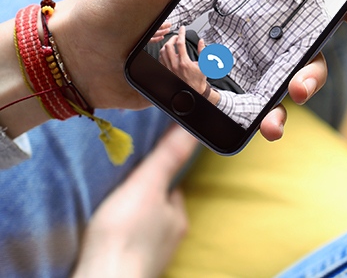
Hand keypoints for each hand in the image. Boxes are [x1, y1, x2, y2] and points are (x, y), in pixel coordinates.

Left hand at [47, 0, 346, 139]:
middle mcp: (244, 5)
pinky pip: (262, 93)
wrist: (87, 55)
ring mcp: (238, 45)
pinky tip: (270, 121)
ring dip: (309, 75)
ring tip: (297, 92)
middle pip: (310, 8)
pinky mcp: (227, 80)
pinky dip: (272, 110)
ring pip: (294, 57)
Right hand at [72, 125, 198, 277]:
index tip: (144, 171)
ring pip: (145, 229)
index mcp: (178, 218)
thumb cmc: (124, 232)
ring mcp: (151, 257)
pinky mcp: (131, 269)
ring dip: (133, 219)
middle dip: (144, 200)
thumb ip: (168, 155)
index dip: (158, 178)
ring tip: (113, 212)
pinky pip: (129, 247)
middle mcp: (169, 240)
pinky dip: (122, 239)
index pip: (172, 190)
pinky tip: (108, 237)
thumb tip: (192, 128)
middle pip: (159, 210)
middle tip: (124, 190)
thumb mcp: (147, 184)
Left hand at [159, 26, 206, 94]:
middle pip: (168, 46)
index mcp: (185, 63)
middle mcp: (175, 65)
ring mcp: (170, 69)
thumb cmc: (200, 79)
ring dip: (167, 45)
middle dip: (172, 38)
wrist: (195, 91)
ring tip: (172, 43)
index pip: (180, 43)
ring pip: (162, 52)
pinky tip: (168, 51)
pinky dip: (163, 53)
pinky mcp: (167, 72)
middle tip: (177, 36)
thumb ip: (203, 51)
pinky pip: (161, 59)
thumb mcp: (205, 64)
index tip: (183, 29)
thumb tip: (201, 41)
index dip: (181, 34)